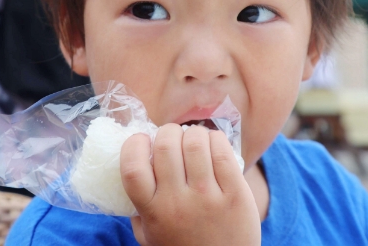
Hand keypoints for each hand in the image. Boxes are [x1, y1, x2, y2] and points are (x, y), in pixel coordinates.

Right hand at [120, 124, 260, 245]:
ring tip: (195, 140)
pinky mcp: (236, 193)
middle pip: (166, 145)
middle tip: (173, 137)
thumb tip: (134, 168)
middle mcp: (177, 203)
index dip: (134, 144)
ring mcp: (208, 197)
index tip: (142, 141)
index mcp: (152, 211)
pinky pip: (223, 151)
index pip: (132, 167)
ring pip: (196, 142)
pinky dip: (216, 139)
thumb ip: (139, 207)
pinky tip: (213, 144)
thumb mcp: (150, 236)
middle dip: (168, 131)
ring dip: (193, 133)